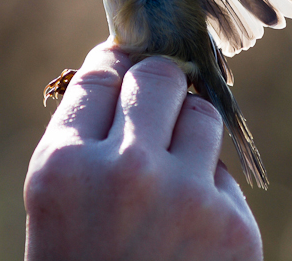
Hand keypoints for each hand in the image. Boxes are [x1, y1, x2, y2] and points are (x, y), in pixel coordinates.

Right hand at [24, 44, 262, 260]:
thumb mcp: (57, 201)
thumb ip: (86, 136)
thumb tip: (127, 66)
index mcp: (64, 166)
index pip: (101, 73)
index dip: (114, 64)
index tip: (122, 63)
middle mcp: (125, 171)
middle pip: (159, 75)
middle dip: (157, 84)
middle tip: (154, 102)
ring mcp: (185, 198)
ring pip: (202, 113)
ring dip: (187, 131)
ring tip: (168, 173)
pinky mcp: (234, 228)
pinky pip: (222, 174)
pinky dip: (207, 188)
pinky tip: (186, 226)